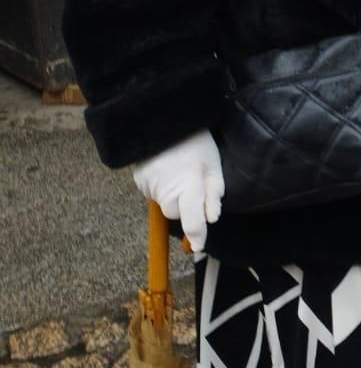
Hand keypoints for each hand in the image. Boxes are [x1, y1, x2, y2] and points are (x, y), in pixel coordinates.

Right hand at [131, 130, 223, 252]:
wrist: (164, 120)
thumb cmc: (196, 142)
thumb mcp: (213, 164)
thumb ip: (214, 193)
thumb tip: (212, 219)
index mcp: (188, 185)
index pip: (192, 220)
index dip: (197, 236)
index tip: (199, 247)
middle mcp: (166, 189)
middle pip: (176, 213)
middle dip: (185, 205)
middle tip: (192, 181)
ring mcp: (149, 186)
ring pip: (164, 203)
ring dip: (173, 194)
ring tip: (178, 170)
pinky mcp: (139, 180)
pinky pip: (153, 192)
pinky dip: (161, 186)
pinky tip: (165, 168)